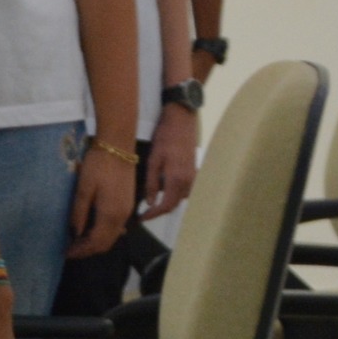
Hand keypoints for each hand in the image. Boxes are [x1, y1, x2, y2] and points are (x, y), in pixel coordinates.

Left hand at [69, 146, 135, 257]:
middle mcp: (122, 217)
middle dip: (89, 250)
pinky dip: (104, 233)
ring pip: (113, 236)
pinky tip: (92, 228)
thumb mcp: (83, 189)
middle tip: (71, 249)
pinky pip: (117, 227)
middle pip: (106, 243)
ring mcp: (127, 210)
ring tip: (79, 241)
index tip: (67, 253)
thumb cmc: (98, 166)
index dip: (81, 251)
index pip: (96, 243)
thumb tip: (75, 233)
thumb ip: (79, 213)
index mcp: (110, 215)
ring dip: (97, 242)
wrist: (118, 147)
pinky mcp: (128, 203)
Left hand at [144, 103, 198, 218]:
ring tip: (151, 198)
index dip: (154, 214)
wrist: (181, 120)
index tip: (142, 217)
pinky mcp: (195, 171)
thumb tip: (150, 203)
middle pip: (174, 204)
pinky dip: (174, 191)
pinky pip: (184, 188)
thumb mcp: (153, 160)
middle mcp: (189, 182)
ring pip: (179, 197)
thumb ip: (152, 183)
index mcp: (178, 180)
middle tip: (144, 211)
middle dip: (160, 209)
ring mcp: (194, 177)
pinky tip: (164, 184)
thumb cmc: (165, 137)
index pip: (167, 206)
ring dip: (167, 200)